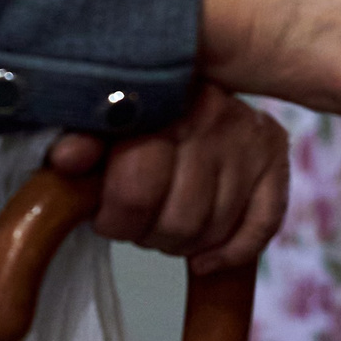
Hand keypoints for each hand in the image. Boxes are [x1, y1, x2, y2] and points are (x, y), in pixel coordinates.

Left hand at [45, 84, 288, 275]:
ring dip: (181, 243)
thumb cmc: (133, 114)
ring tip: (163, 222)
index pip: (137, 189)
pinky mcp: (275, 159)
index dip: (114, 217)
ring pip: (213, 229)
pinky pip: (262, 227)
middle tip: (135, 221)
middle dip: (146, 233)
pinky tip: (204, 258)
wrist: (184, 83)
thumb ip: (83, 138)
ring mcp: (248, 139)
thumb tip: (65, 160)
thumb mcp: (101, 121)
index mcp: (164, 101)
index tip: (104, 213)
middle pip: (178, 220)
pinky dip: (230, 252)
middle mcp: (214, 115)